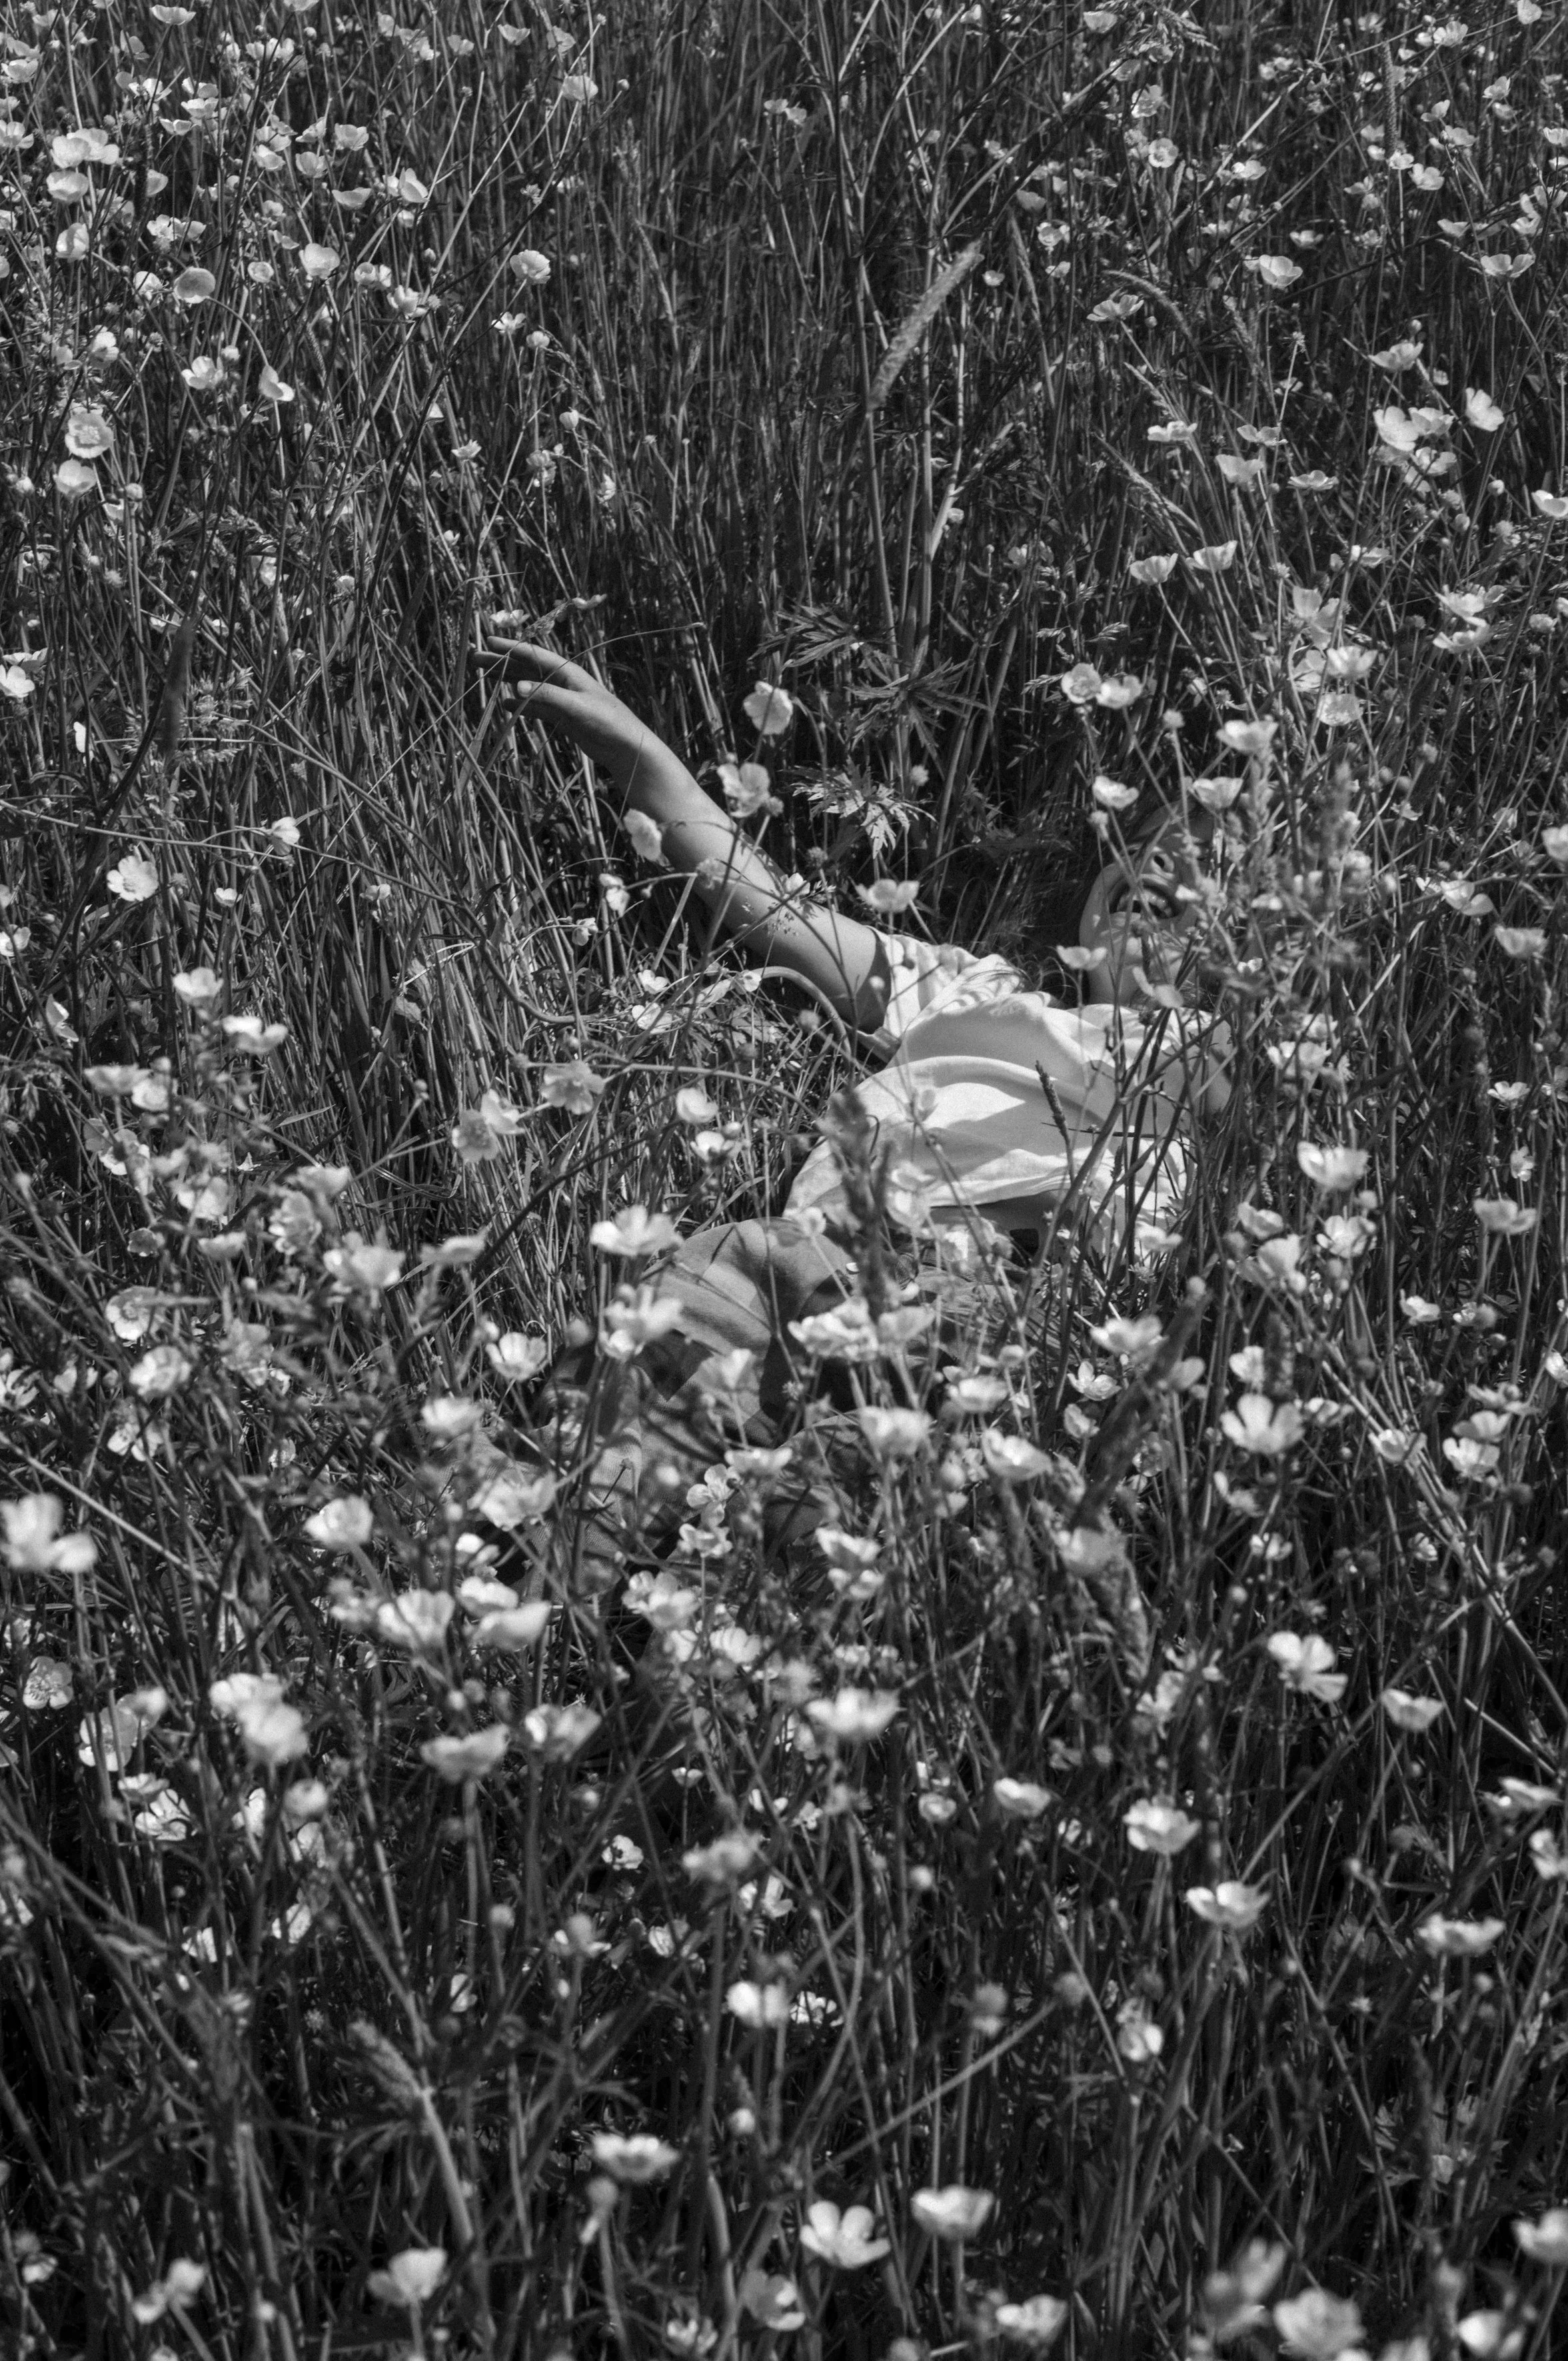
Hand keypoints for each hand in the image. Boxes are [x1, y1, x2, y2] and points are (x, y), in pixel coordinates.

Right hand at [476, 637, 675, 796]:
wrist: (626, 747)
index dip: (510, 649)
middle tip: (474, 659)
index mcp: (568, 673)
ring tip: (484, 677)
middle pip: (526, 668)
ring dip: (506, 681)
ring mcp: (562, 700)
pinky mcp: (563, 717)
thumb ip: (547, 696)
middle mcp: (563, 682)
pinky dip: (519, 705)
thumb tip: (514, 687)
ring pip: (528, 686)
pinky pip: (536, 707)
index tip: (487, 641)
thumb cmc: (608, 722)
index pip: (533, 656)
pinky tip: (504, 705)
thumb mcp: (577, 707)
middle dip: (501, 663)